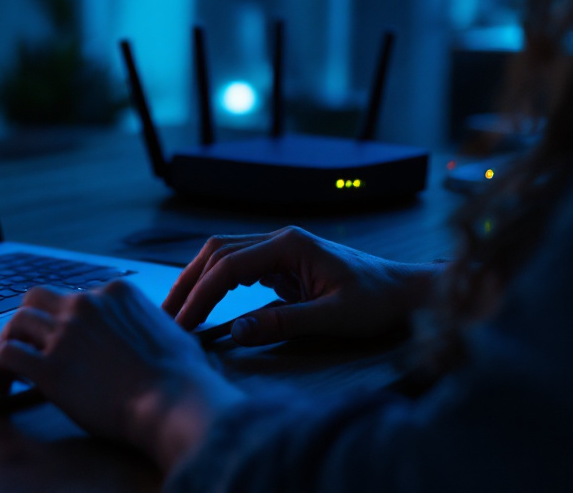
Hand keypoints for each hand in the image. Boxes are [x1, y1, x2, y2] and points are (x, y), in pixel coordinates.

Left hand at [0, 281, 243, 471]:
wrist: (175, 401)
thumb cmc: (184, 376)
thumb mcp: (172, 331)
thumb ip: (149, 324)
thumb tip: (152, 333)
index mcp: (115, 293)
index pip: (74, 296)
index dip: (62, 318)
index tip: (60, 336)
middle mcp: (85, 305)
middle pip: (36, 298)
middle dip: (27, 320)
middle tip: (25, 342)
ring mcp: (65, 334)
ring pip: (17, 323)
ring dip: (7, 342)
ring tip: (6, 365)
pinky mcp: (49, 367)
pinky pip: (8, 357)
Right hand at [164, 226, 440, 345]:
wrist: (407, 292)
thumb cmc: (378, 301)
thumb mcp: (333, 317)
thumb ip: (284, 323)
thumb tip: (237, 333)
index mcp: (289, 245)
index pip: (227, 267)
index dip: (200, 296)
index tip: (183, 324)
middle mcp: (279, 239)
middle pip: (216, 253)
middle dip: (187, 284)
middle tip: (166, 317)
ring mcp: (280, 248)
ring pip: (222, 255)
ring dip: (197, 280)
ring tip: (177, 310)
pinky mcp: (282, 263)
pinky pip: (238, 267)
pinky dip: (215, 283)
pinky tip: (204, 304)